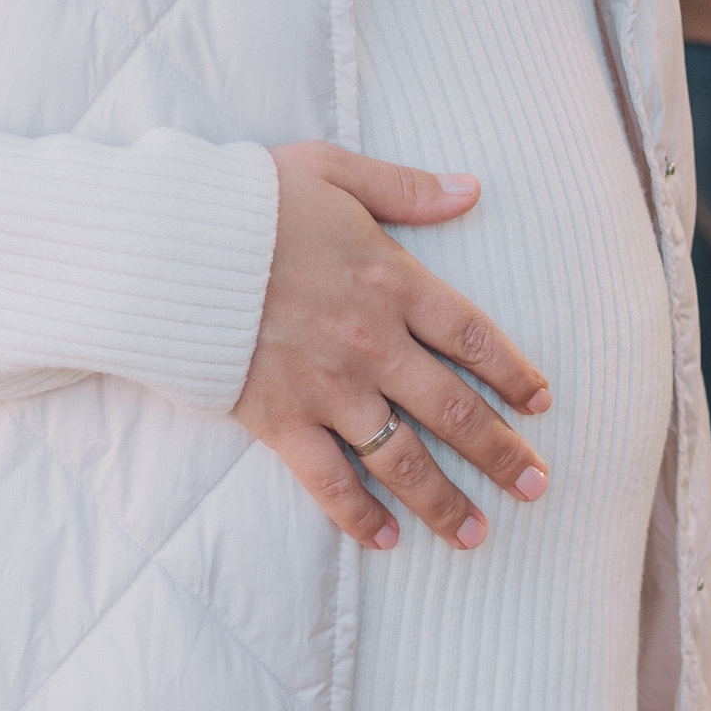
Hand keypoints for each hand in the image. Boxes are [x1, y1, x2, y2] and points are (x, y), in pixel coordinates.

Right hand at [236, 142, 551, 553]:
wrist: (169, 244)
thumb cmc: (248, 199)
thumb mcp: (333, 169)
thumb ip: (406, 187)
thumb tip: (471, 188)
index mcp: (391, 280)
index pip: (473, 335)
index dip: (513, 373)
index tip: (541, 404)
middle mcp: (372, 342)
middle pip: (454, 409)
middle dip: (502, 453)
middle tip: (537, 487)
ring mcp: (328, 387)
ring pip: (403, 459)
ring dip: (447, 501)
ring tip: (479, 535)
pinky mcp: (280, 421)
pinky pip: (330, 482)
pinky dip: (360, 518)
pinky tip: (388, 541)